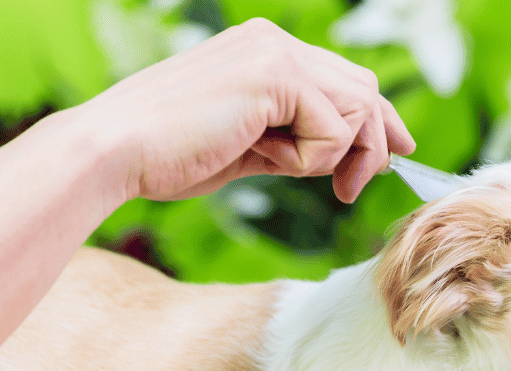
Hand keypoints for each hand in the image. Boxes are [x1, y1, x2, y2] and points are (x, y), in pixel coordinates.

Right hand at [84, 18, 415, 204]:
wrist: (119, 152)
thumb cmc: (171, 157)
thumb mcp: (248, 149)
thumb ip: (294, 142)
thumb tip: (343, 156)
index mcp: (265, 51)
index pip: (345, 81)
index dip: (374, 123)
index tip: (391, 155)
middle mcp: (275, 41)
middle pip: (363, 90)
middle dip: (371, 145)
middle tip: (351, 189)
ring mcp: (276, 51)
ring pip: (357, 108)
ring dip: (334, 155)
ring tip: (281, 167)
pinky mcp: (276, 74)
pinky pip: (333, 130)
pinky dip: (310, 159)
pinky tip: (266, 156)